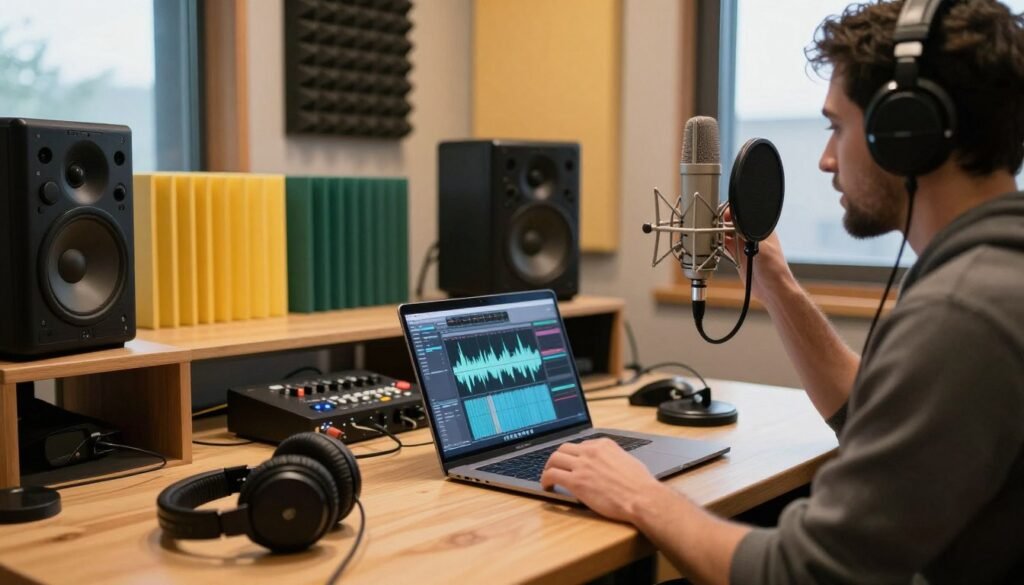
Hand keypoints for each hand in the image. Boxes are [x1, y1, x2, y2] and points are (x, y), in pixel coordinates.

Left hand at [540, 438, 664, 522]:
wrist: (642, 497)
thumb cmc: (640, 484)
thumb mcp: (627, 460)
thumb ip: (613, 458)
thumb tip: (606, 464)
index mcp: (603, 444)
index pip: (580, 444)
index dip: (574, 455)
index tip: (571, 463)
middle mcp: (590, 451)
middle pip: (564, 448)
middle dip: (558, 458)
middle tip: (555, 467)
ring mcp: (582, 465)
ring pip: (554, 459)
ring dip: (548, 467)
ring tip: (548, 476)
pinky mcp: (576, 481)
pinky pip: (552, 475)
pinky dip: (545, 479)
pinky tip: (547, 486)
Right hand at [722, 207, 794, 306]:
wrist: (772, 290)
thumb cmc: (774, 269)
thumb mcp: (761, 247)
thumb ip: (748, 234)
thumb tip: (735, 222)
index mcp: (761, 229)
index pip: (743, 215)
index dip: (731, 214)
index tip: (721, 217)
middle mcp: (752, 235)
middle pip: (733, 224)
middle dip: (722, 224)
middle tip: (713, 227)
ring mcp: (745, 246)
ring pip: (728, 234)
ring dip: (719, 235)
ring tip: (711, 235)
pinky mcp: (738, 256)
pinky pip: (726, 246)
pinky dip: (719, 245)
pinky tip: (714, 245)